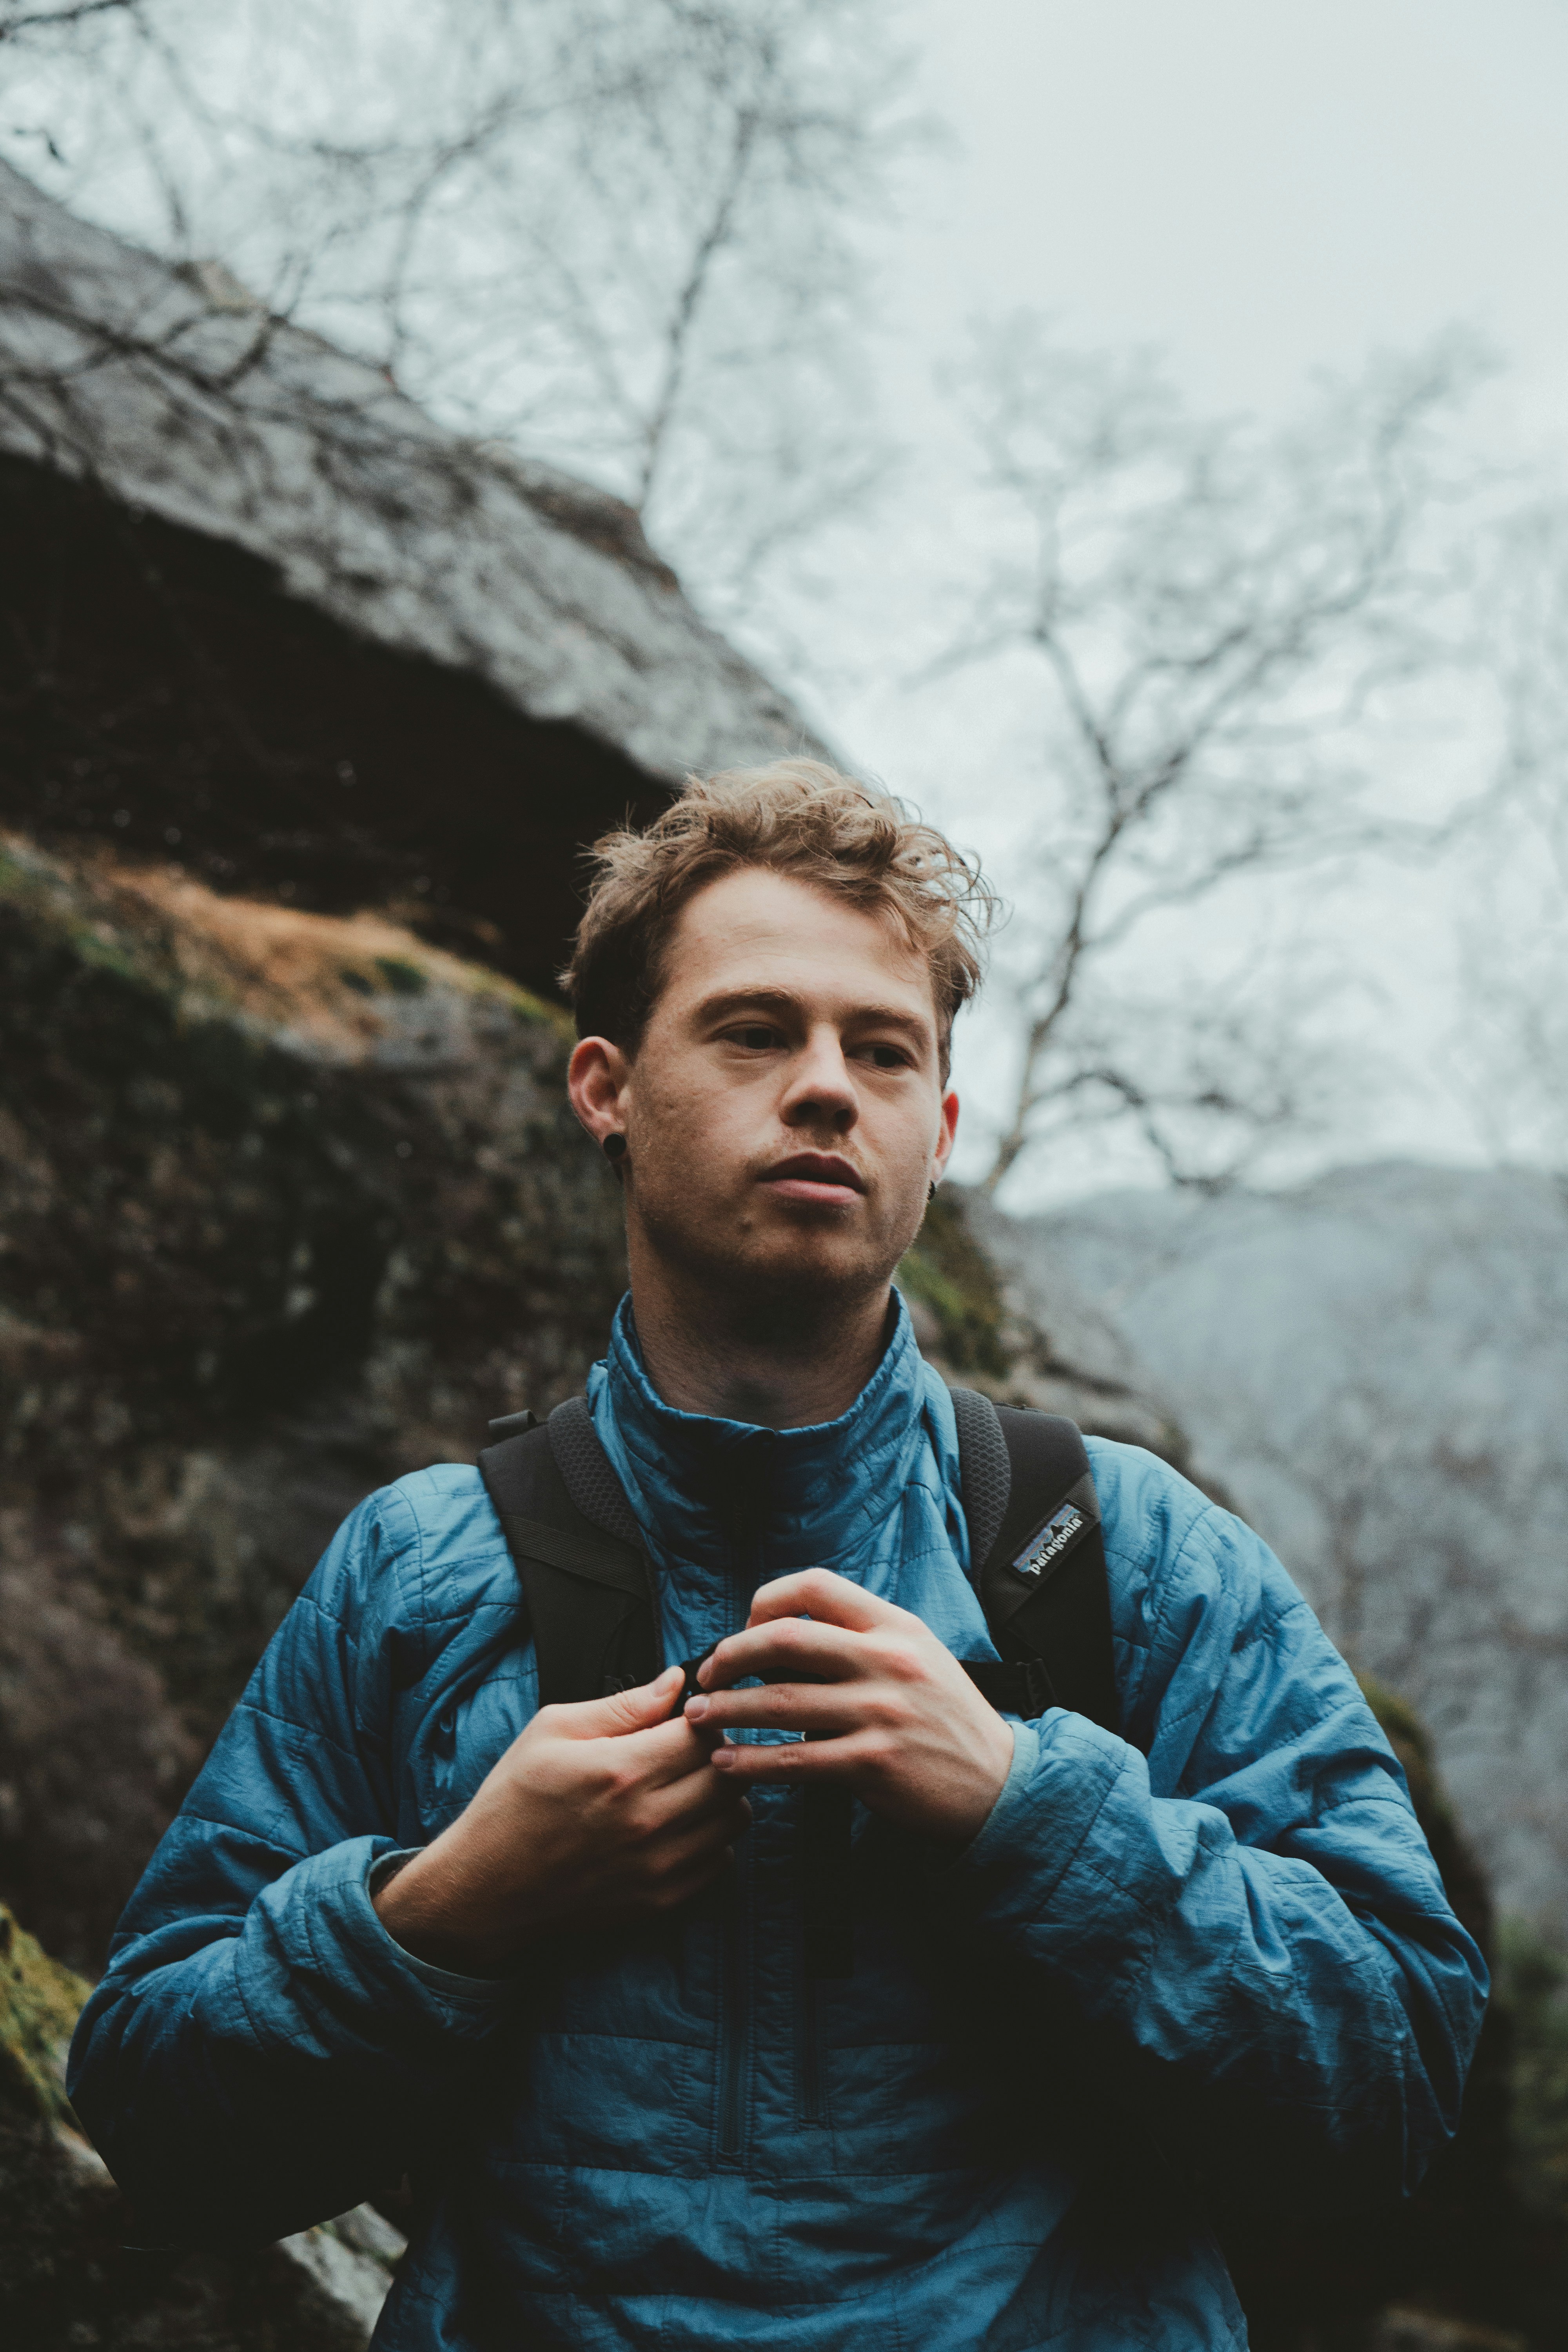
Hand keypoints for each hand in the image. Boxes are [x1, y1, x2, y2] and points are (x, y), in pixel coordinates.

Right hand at [373, 1667, 750, 1971]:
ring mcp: (657, 1865)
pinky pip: (720, 1860)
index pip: (703, 1733)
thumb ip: (622, 1705)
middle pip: (729, 1773)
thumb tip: (674, 1682)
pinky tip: (681, 1824)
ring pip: (735, 1817)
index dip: (702, 1718)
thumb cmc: (513, 1801)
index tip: (686, 1718)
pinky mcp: (660, 1898)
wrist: (487, 1886)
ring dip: (722, 1794)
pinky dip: (712, 1837)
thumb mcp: (552, 1731)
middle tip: (691, 1750)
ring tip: (689, 1785)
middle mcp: (647, 1820)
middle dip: (718, 1752)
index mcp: (620, 1770)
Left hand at [684, 1570, 1014, 1842]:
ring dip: (727, 1710)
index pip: (815, 1585)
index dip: (766, 1601)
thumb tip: (785, 1640)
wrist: (999, 1784)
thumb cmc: (947, 1719)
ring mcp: (881, 1712)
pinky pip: (795, 1759)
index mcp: (895, 1626)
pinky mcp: (874, 1763)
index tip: (743, 1629)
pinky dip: (752, 1761)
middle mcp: (887, 1660)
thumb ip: (861, 1641)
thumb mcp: (917, 1657)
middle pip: (785, 1639)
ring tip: (698, 1718)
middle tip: (705, 1674)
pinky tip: (727, 1764)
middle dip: (730, 1655)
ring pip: (779, 1702)